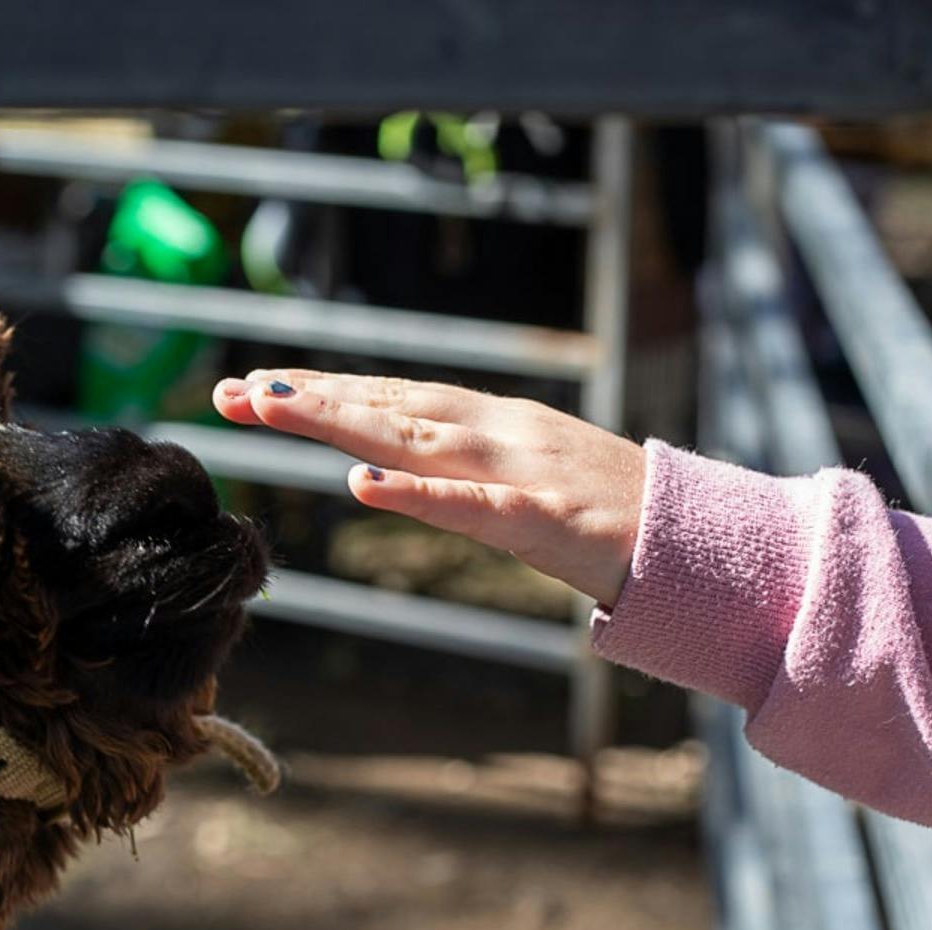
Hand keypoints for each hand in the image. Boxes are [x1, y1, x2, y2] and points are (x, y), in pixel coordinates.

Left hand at [212, 370, 645, 605]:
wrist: (699, 541)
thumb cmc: (611, 516)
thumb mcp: (524, 478)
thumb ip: (460, 467)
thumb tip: (388, 462)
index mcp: (492, 424)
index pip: (392, 399)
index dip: (322, 391)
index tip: (251, 387)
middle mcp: (497, 433)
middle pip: (387, 408)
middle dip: (307, 399)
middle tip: (231, 393)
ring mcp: (521, 471)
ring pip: (414, 439)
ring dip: (338, 422)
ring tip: (270, 408)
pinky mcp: (544, 520)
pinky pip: (470, 507)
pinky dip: (416, 493)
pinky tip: (364, 485)